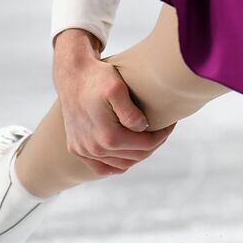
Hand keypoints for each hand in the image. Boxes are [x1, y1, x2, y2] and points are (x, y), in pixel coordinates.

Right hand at [52, 30, 173, 175]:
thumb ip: (130, 112)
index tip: (170, 124)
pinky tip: (126, 154)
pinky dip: (116, 164)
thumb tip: (142, 128)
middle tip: (162, 130)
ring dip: (137, 154)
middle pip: (135, 157)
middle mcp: (94, 149)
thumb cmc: (97, 78)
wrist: (72, 75)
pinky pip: (101, 167)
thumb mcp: (117, 88)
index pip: (146, 146)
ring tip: (147, 138)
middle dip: (152, 144)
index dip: (162, 136)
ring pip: (120, 164)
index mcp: (108, 137)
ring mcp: (83, 151)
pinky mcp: (76, 149)